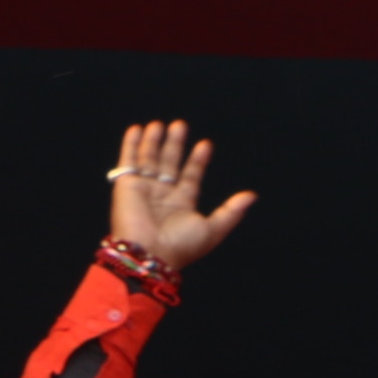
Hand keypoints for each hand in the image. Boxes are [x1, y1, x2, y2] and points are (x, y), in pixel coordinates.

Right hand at [107, 120, 256, 271]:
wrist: (149, 253)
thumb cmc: (181, 245)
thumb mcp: (213, 229)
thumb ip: (232, 211)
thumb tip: (252, 196)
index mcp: (182, 204)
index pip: (191, 176)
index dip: (198, 160)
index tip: (206, 144)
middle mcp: (162, 195)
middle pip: (169, 163)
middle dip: (175, 144)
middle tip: (180, 125)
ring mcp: (143, 189)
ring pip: (149, 159)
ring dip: (154, 141)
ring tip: (160, 124)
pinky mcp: (125, 185)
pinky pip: (127, 161)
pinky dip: (131, 145)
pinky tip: (137, 129)